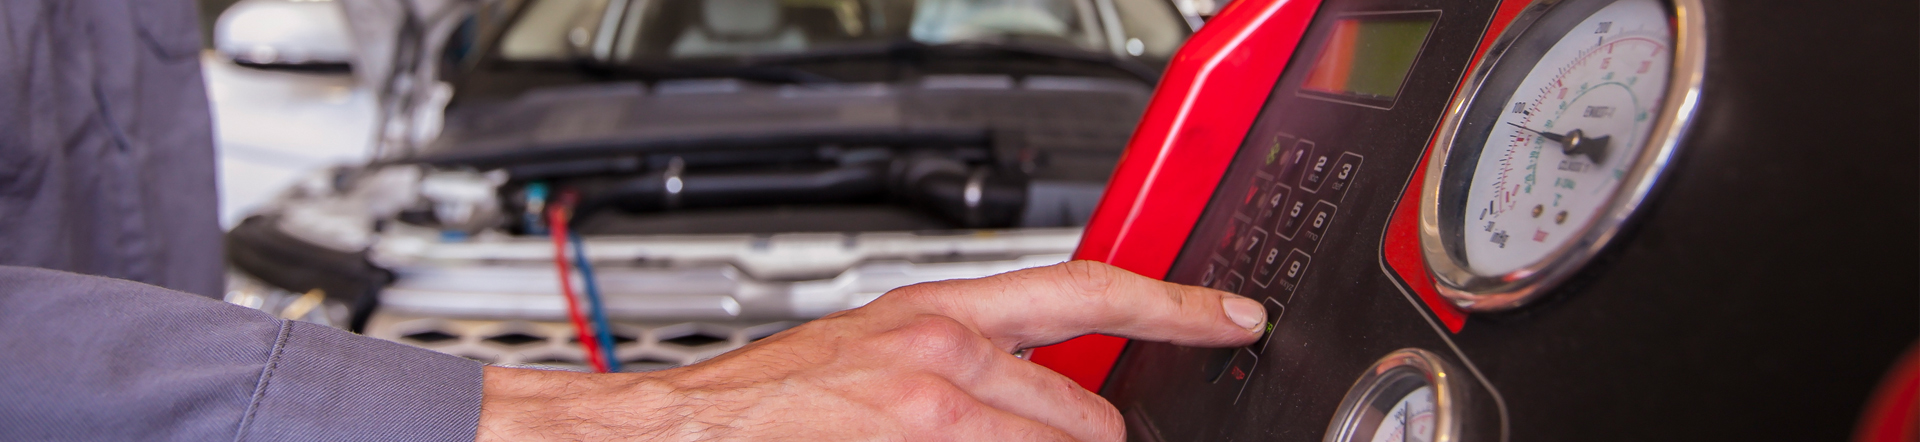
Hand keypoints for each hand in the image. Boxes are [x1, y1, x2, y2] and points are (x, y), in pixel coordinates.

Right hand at [475, 260, 1267, 440]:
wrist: (678, 431)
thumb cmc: (770, 401)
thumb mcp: (876, 345)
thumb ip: (963, 354)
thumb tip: (1038, 377)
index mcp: (939, 311)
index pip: (1088, 288)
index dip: (1176, 304)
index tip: (1232, 317)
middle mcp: (947, 360)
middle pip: (1090, 415)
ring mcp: (936, 420)